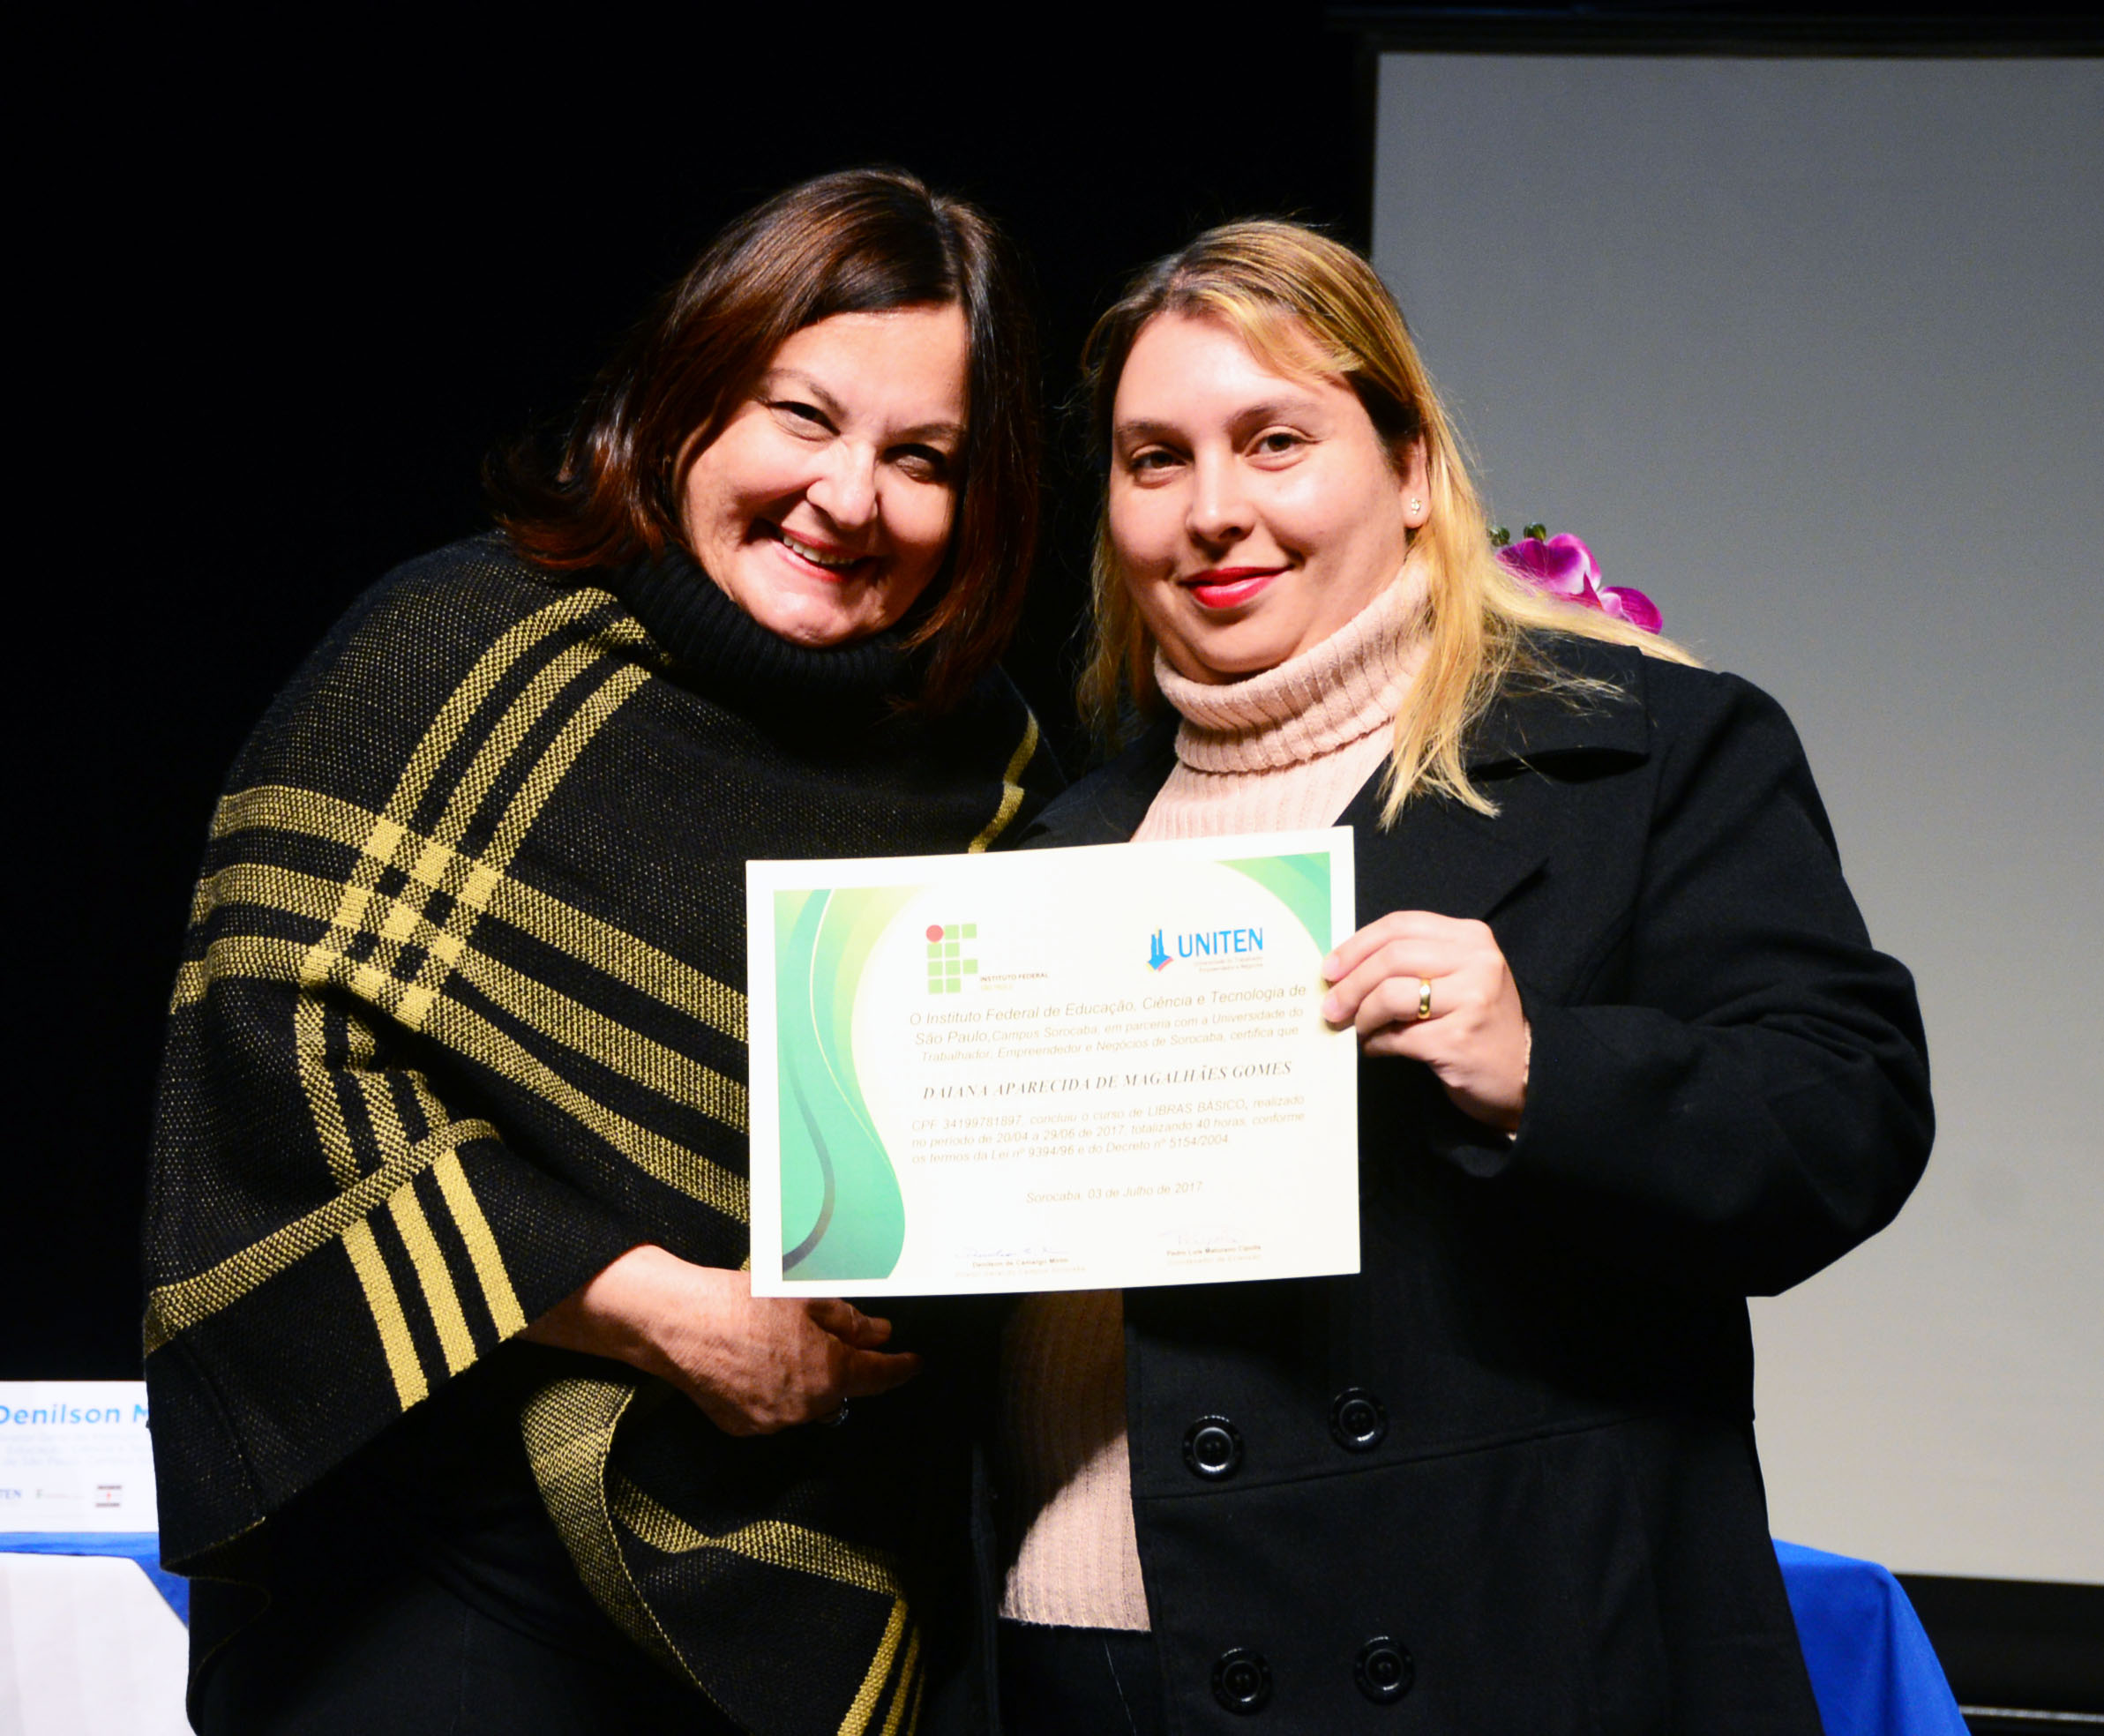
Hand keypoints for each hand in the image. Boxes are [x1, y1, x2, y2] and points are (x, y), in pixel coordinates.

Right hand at [521, 1245, 919, 1435]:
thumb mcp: (806, 1299)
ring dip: (808, 1379)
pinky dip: (776, 1392)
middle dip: (844, 1365)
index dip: (902, 1368)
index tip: (914, 1363)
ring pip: (808, 1402)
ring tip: (781, 1344)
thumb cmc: (742, 1304)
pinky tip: (757, 1363)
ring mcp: (773, 1422)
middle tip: (831, 1334)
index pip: (880, 1377)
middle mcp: (806, 1407)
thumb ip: (850, 1321)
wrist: (680, 1324)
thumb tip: (880, 1334)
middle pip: (842, 1389)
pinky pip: (775, 1411)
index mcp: (830, 1373)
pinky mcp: (743, 1427)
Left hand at [1321, 912, 1530, 1132]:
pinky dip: (1376, 1043)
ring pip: (1390, 995)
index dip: (1356, 945)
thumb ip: (1413, 962)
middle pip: (1391, 958)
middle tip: (1331, 1005)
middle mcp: (1477, 962)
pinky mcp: (1458, 1039)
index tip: (1330, 968)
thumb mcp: (1457, 976)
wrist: (1523, 1074)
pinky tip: (1376, 1048)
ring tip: (1359, 1028)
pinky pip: (1396, 1037)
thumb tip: (1344, 969)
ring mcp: (1471, 1000)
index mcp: (1471, 938)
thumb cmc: (1478, 1022)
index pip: (1400, 926)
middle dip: (1351, 983)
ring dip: (1362, 1015)